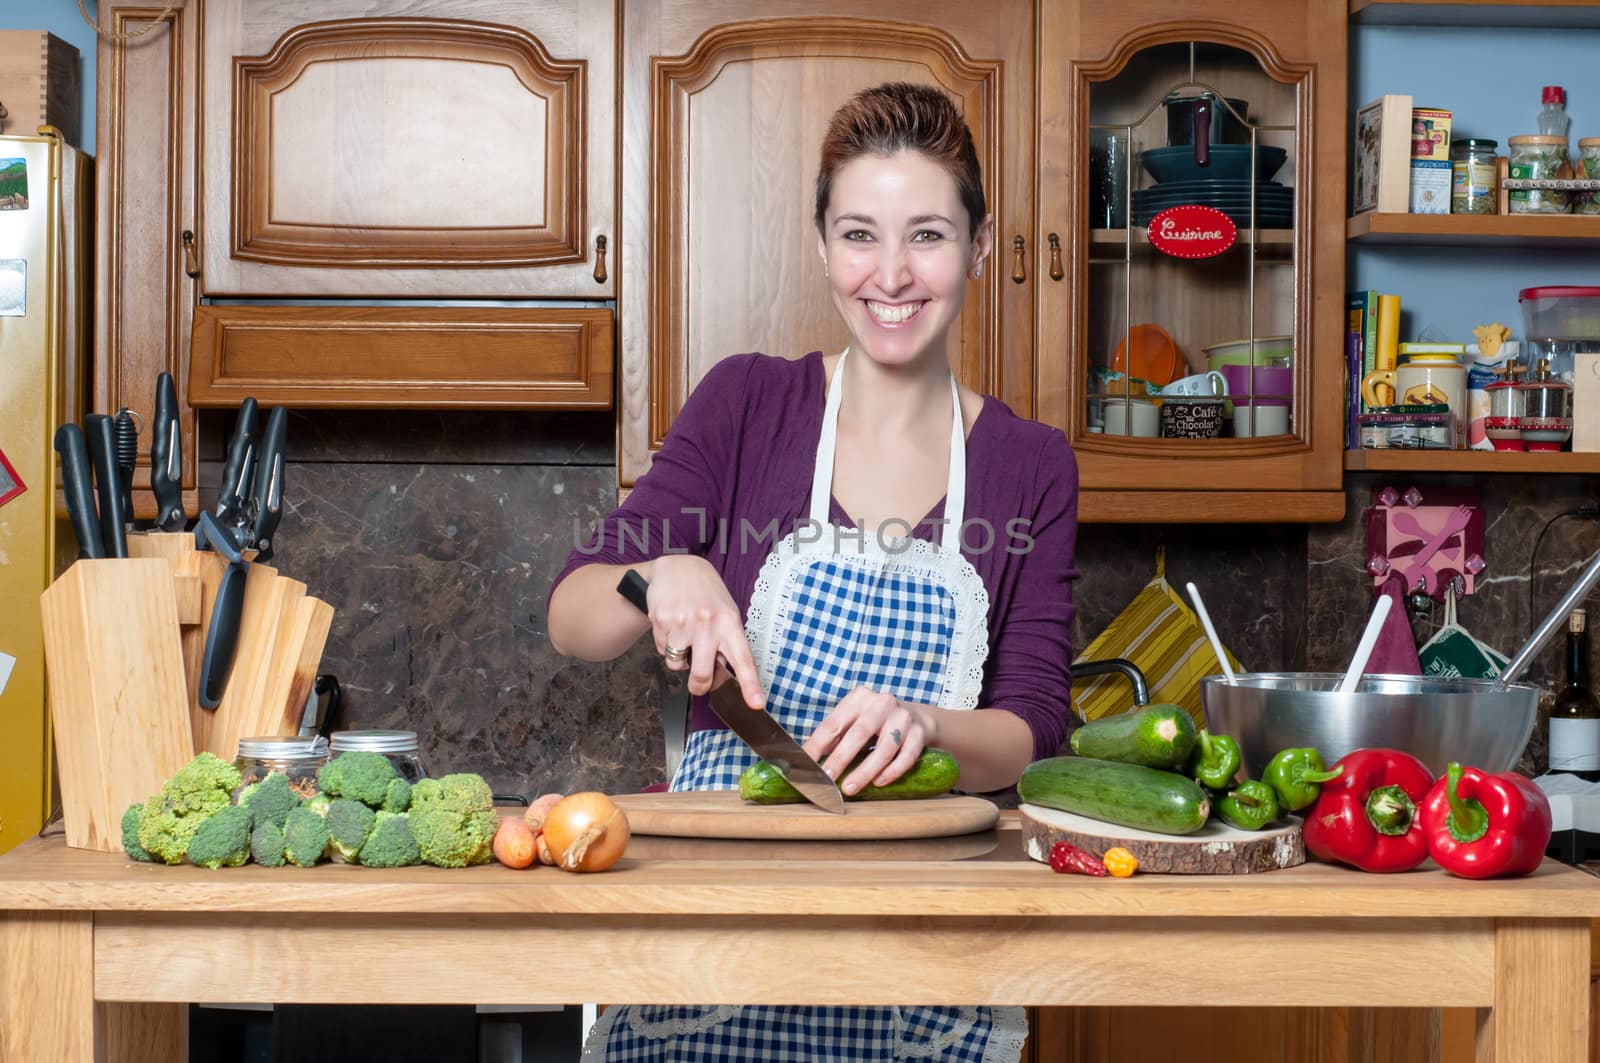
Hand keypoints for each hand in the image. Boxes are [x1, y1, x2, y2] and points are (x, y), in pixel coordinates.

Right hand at [645, 554, 764, 707]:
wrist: (678, 567)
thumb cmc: (707, 595)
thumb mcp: (726, 613)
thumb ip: (726, 644)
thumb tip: (720, 677)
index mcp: (730, 623)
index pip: (743, 659)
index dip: (750, 684)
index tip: (756, 703)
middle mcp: (708, 623)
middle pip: (702, 675)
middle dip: (699, 686)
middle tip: (699, 685)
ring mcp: (683, 622)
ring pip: (676, 664)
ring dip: (678, 659)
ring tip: (684, 637)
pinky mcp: (661, 620)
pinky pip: (660, 649)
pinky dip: (664, 643)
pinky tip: (671, 625)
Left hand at [803, 687, 932, 795]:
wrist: (918, 718)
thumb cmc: (876, 723)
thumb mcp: (854, 721)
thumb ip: (834, 737)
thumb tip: (807, 760)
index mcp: (858, 698)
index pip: (833, 723)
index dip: (817, 745)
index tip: (804, 765)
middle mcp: (882, 703)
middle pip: (859, 733)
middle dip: (840, 758)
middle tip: (827, 779)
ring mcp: (903, 717)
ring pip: (885, 748)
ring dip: (865, 771)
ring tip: (850, 788)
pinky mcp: (919, 733)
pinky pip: (906, 756)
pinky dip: (891, 771)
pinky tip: (879, 782)